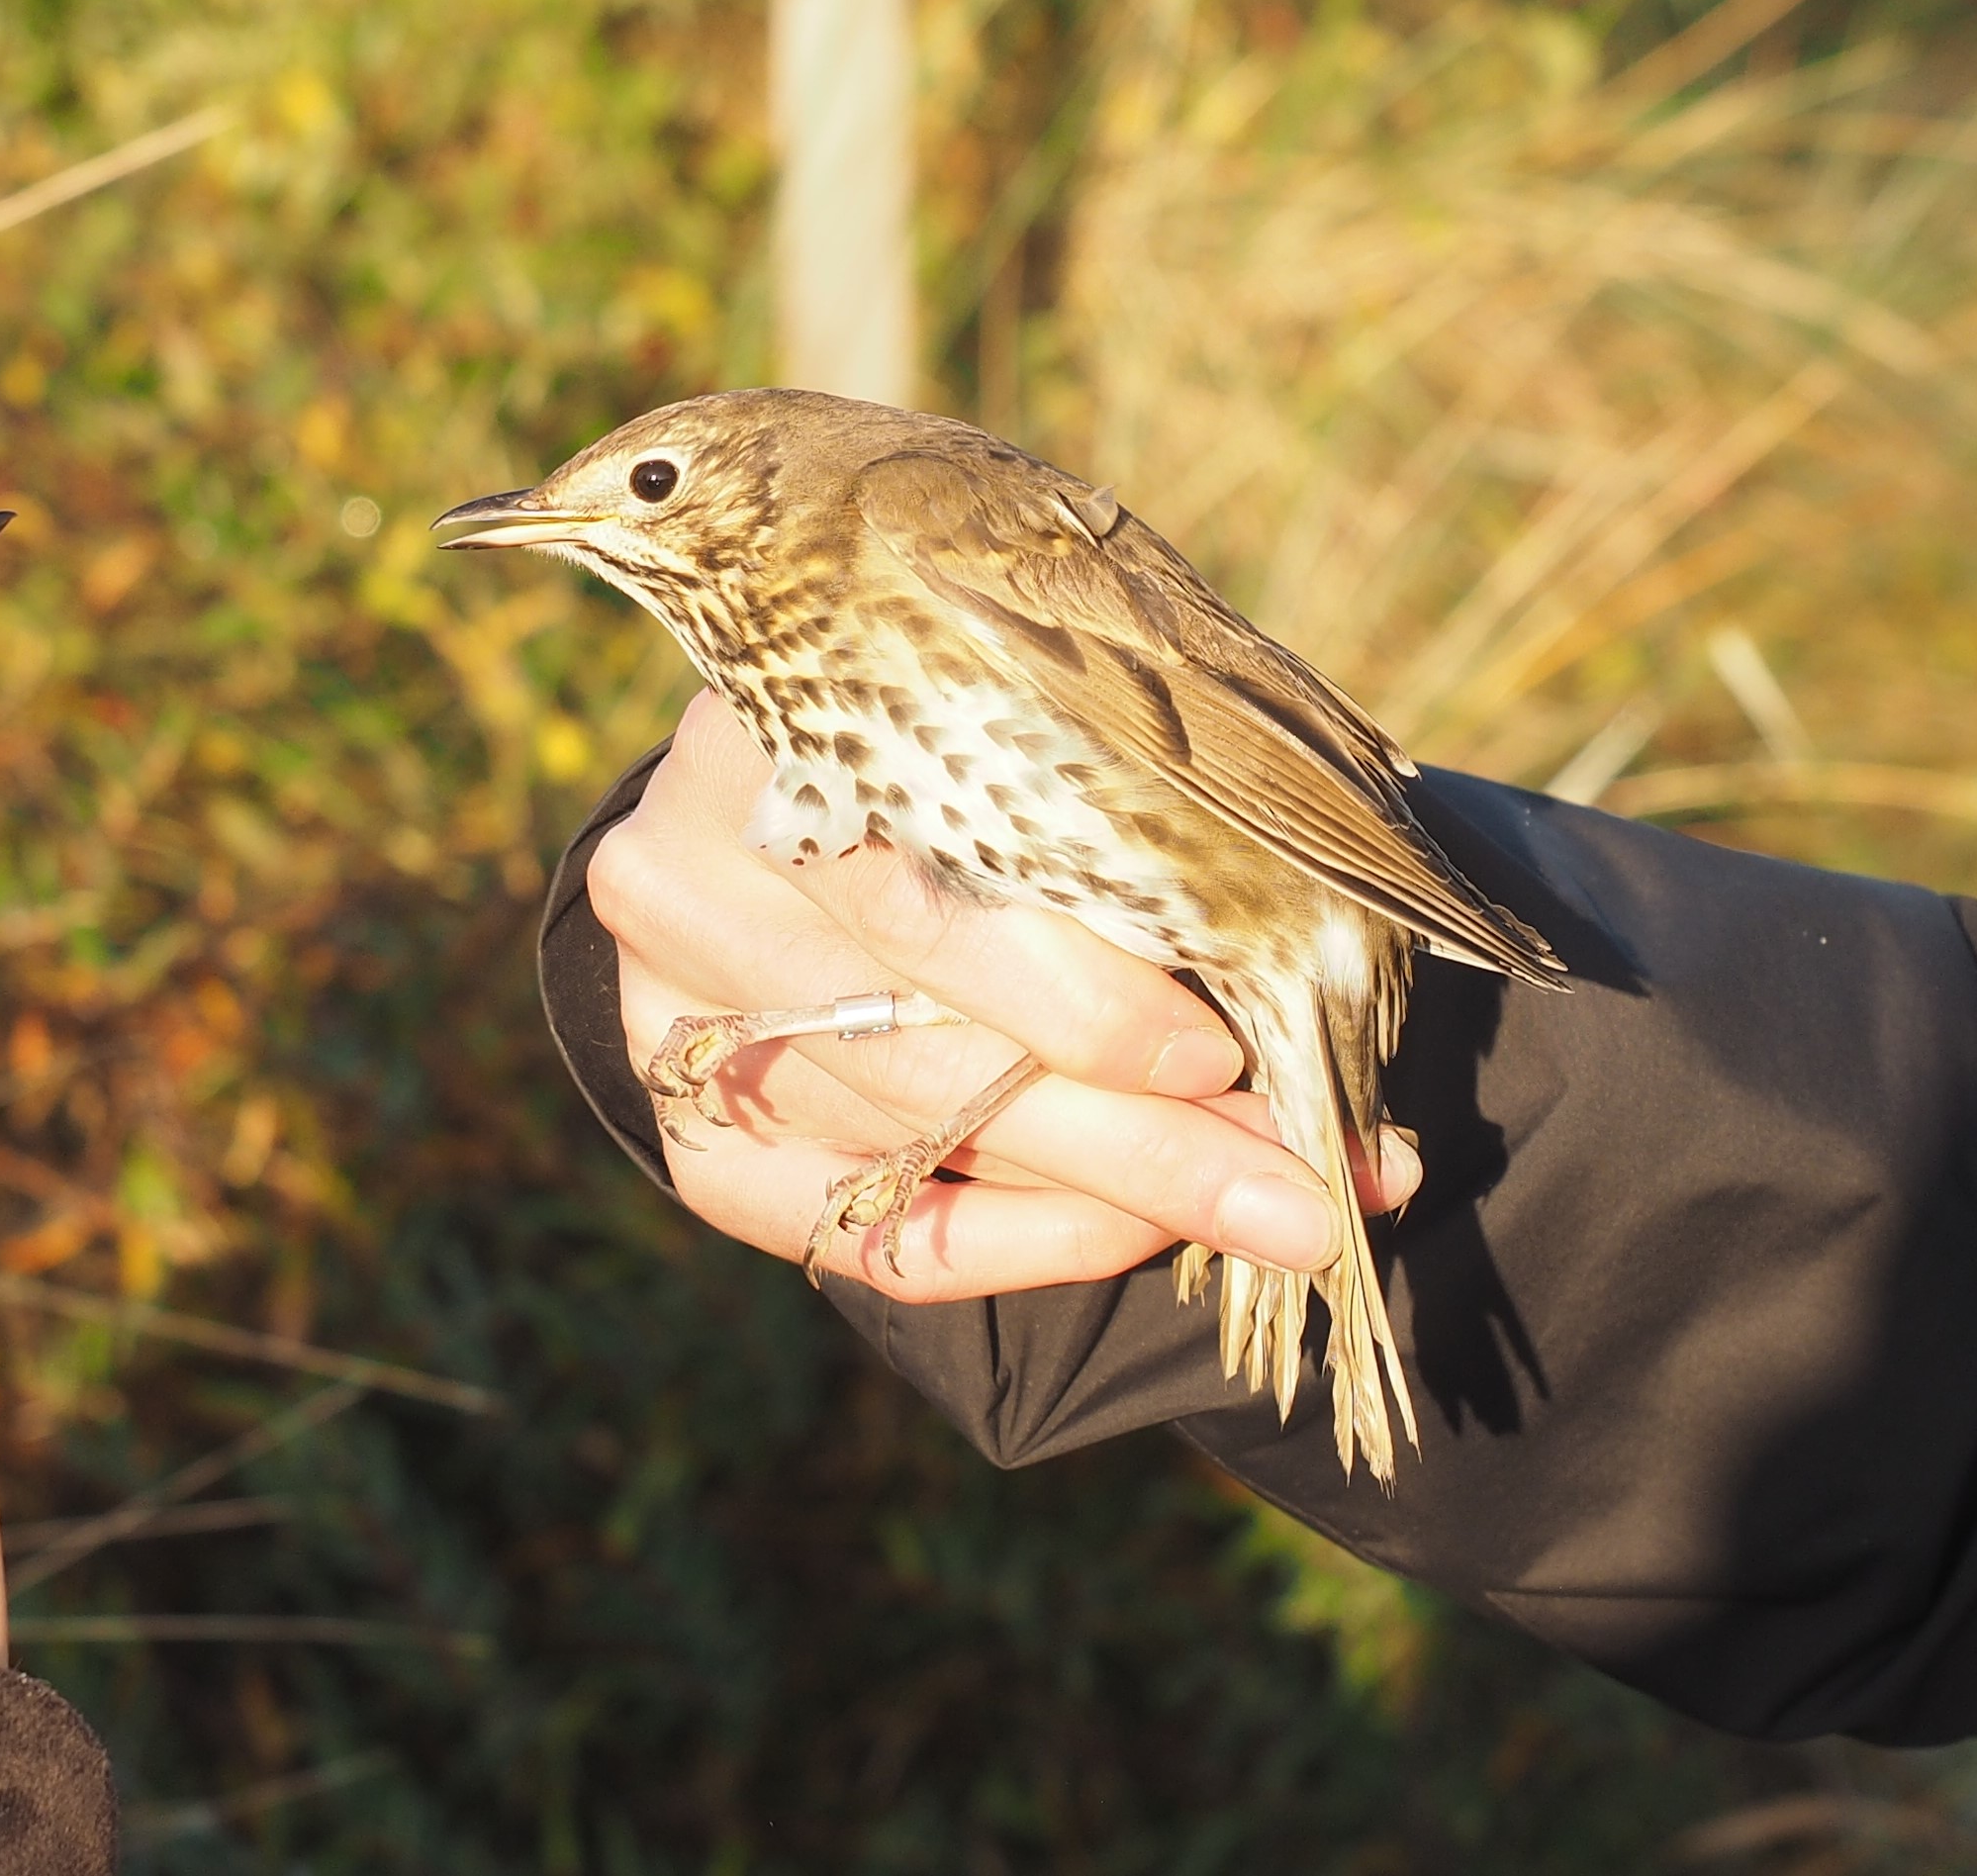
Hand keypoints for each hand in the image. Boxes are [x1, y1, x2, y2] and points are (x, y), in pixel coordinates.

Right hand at [590, 691, 1418, 1301]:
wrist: (794, 815)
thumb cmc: (956, 758)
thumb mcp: (1026, 745)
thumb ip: (1132, 834)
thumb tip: (1315, 993)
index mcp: (760, 728)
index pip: (917, 884)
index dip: (1083, 985)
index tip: (1239, 1048)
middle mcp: (681, 875)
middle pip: (918, 1033)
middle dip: (1138, 1130)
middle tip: (1306, 1192)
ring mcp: (662, 1014)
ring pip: (909, 1133)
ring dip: (1110, 1191)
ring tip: (1272, 1210)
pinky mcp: (687, 1136)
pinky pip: (861, 1227)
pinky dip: (1012, 1248)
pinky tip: (1130, 1236)